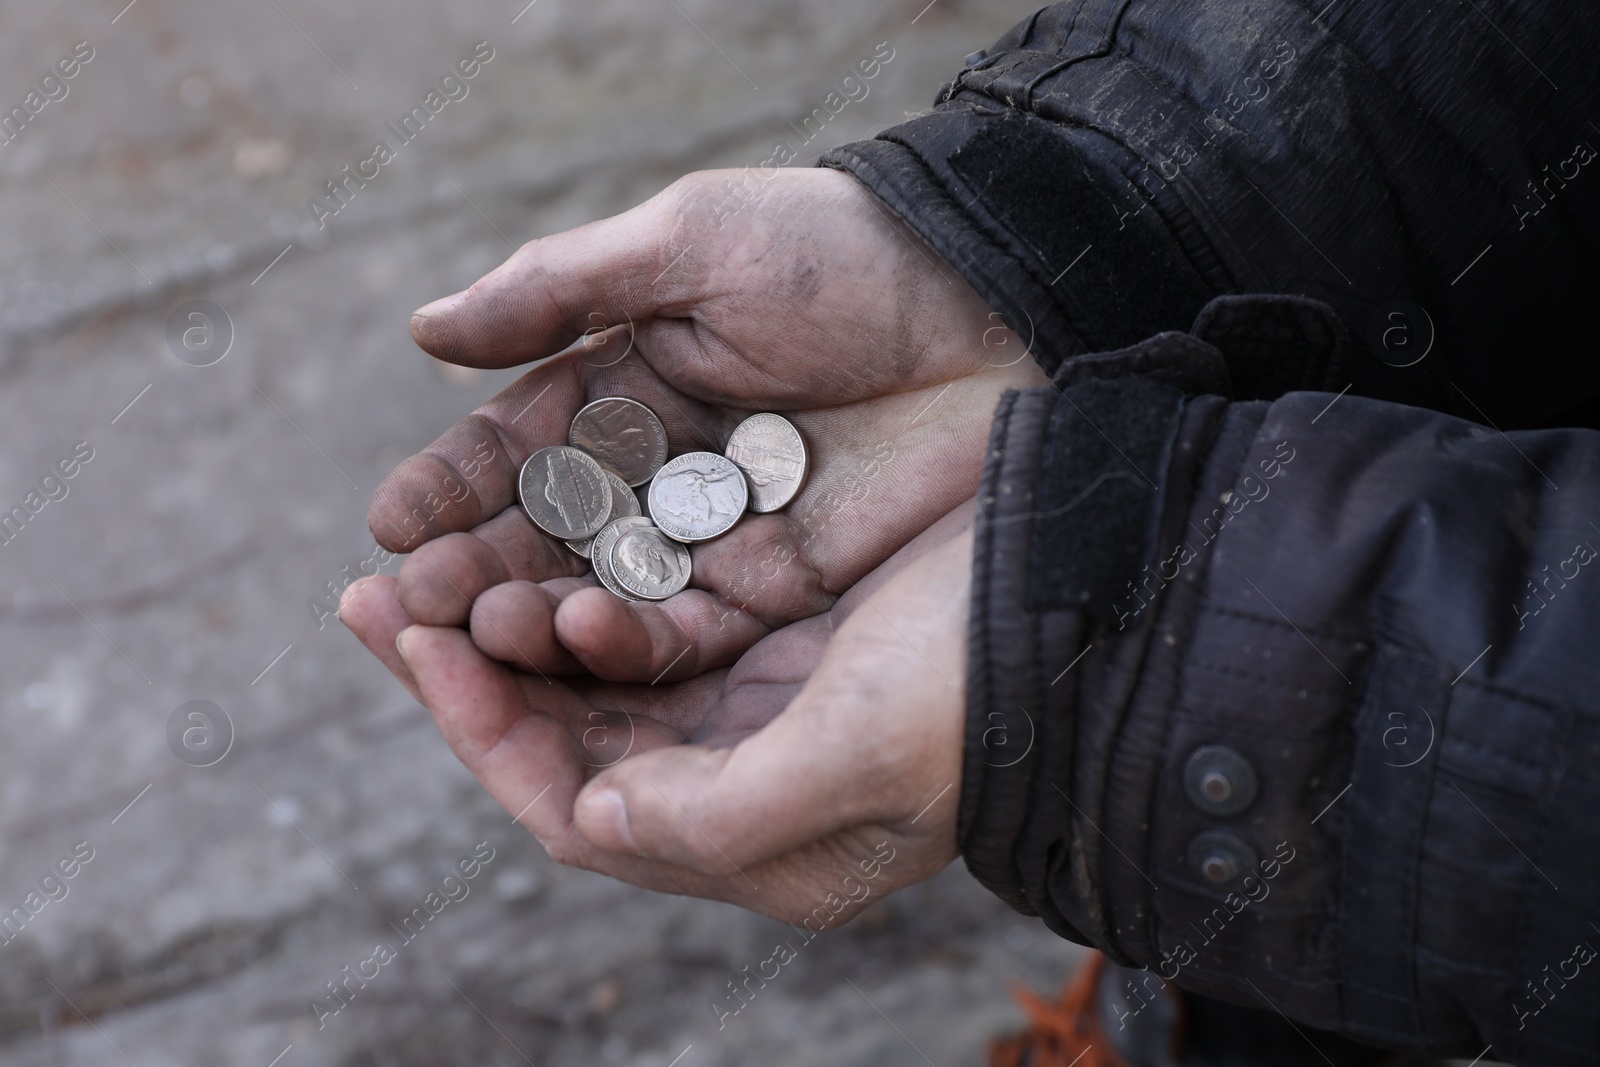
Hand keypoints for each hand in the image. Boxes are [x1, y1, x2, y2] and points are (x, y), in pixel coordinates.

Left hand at [339, 502, 973, 921]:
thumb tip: (597, 812)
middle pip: (566, 740)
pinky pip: (649, 609)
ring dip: (514, 619)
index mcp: (759, 835)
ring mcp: (758, 698)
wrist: (1092, 589)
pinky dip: (585, 575)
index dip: (482, 732)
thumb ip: (720, 812)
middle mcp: (745, 776)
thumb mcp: (861, 761)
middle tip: (378, 595)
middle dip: (470, 674)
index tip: (414, 643)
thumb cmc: (985, 683)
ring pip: (596, 673)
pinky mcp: (777, 625)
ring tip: (433, 558)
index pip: (577, 805)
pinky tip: (541, 529)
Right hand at [361, 166, 1045, 684]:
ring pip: (608, 589)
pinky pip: (691, 625)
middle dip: (476, 563)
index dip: (454, 483)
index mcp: (633, 376)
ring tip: (467, 628)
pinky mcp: (780, 586)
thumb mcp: (694, 243)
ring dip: (535, 613)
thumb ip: (563, 291)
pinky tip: (570, 641)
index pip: (521, 443)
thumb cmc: (842, 252)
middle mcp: (664, 466)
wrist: (998, 306)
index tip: (390, 524)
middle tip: (406, 602)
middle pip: (552, 531)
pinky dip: (629, 639)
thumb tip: (425, 331)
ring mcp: (718, 533)